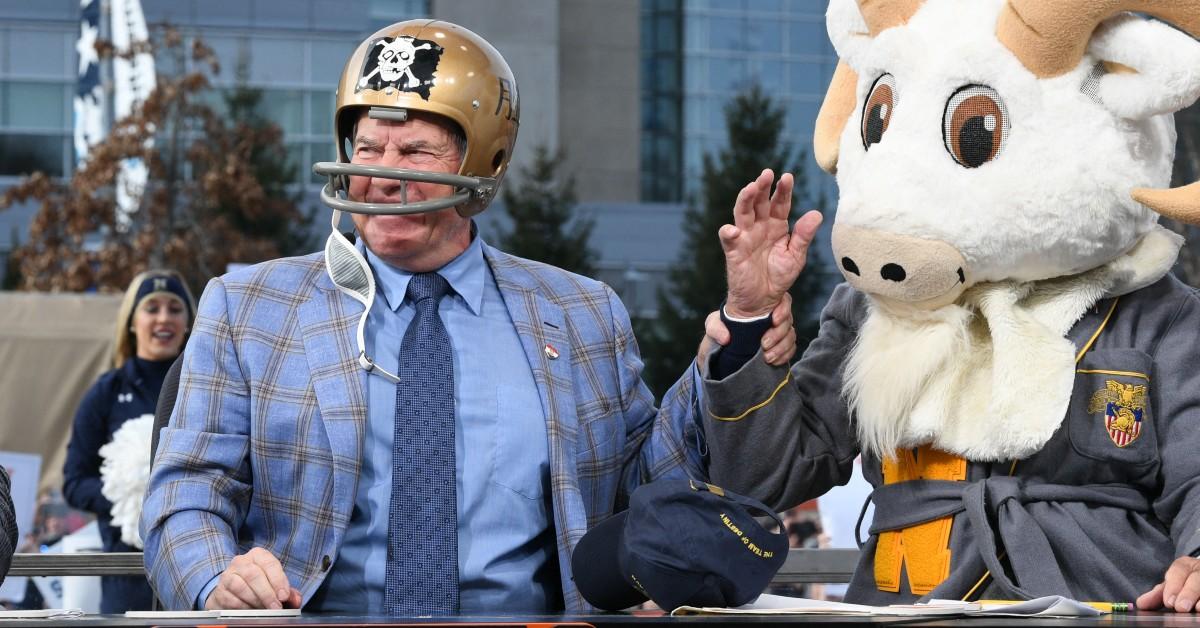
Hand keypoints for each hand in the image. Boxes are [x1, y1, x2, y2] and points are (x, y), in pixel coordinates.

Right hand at [204, 547, 302, 609]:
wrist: (232, 591)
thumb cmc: (259, 585)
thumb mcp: (275, 584)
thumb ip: (288, 591)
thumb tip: (296, 600)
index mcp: (258, 555)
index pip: (269, 564)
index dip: (278, 580)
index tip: (284, 596)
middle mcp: (241, 561)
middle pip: (254, 575)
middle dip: (267, 593)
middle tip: (276, 607)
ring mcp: (228, 575)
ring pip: (240, 587)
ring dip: (255, 601)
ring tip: (264, 610)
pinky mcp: (219, 591)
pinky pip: (231, 599)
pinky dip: (243, 607)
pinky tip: (250, 610)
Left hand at [698, 294, 797, 365]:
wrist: (722, 350)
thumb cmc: (720, 330)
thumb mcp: (712, 325)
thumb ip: (715, 328)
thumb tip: (726, 338)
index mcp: (761, 306)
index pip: (782, 301)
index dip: (783, 309)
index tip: (773, 320)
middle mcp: (772, 317)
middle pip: (788, 321)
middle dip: (779, 334)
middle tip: (763, 345)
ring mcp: (777, 332)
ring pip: (790, 336)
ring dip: (782, 348)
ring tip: (766, 357)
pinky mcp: (779, 347)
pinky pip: (790, 350)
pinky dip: (785, 356)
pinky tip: (773, 362)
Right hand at [721, 169, 822, 317]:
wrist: (764, 300)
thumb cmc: (779, 276)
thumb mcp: (796, 256)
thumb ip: (803, 235)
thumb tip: (817, 214)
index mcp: (776, 225)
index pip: (780, 203)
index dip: (783, 190)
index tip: (787, 177)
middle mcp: (759, 226)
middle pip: (759, 201)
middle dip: (762, 187)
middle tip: (767, 174)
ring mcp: (745, 237)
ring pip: (742, 213)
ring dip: (745, 199)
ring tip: (751, 187)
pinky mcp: (734, 251)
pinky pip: (729, 239)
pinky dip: (728, 232)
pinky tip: (733, 229)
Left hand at [1137, 555, 1199, 611]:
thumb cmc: (1184, 582)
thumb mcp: (1171, 585)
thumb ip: (1157, 594)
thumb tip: (1141, 604)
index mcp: (1185, 565)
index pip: (1178, 571)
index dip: (1173, 586)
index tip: (1169, 602)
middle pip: (1196, 578)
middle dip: (1188, 593)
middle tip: (1180, 608)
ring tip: (1198, 609)